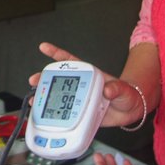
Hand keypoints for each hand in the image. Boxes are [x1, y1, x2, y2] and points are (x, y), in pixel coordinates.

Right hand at [27, 42, 148, 126]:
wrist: (131, 110)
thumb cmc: (127, 94)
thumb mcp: (123, 89)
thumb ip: (116, 88)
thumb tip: (108, 90)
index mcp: (89, 75)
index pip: (70, 62)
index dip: (56, 54)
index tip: (43, 47)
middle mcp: (82, 86)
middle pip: (59, 80)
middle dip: (44, 79)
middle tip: (33, 81)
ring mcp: (80, 100)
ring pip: (59, 97)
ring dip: (45, 98)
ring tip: (33, 100)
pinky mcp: (81, 114)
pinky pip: (66, 114)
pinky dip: (55, 115)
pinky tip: (46, 117)